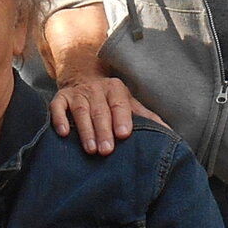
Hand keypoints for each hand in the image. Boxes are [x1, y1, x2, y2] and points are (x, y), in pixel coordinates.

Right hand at [49, 70, 164, 155]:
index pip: (120, 104)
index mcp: (116, 89)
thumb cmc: (110, 98)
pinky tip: (64, 133)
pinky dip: (59, 119)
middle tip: (107, 151)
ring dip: (86, 130)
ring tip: (90, 149)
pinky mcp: (60, 98)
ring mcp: (77, 93)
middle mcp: (96, 89)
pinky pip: (57, 107)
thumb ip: (146, 117)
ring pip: (81, 111)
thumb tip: (170, 134)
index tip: (124, 135)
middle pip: (100, 111)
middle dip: (104, 131)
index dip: (122, 119)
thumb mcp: (128, 103)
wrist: (82, 77)